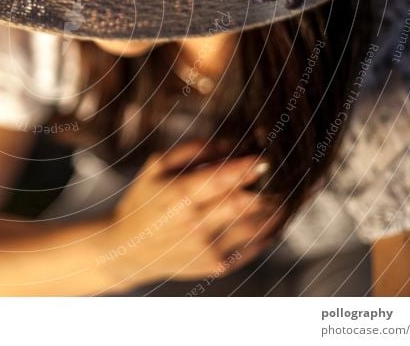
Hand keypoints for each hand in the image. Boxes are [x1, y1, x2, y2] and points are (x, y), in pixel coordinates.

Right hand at [98, 140, 282, 287]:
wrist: (126, 250)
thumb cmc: (143, 201)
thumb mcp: (155, 166)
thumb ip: (192, 149)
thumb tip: (230, 143)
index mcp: (180, 195)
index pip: (225, 178)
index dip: (250, 166)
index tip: (265, 157)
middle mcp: (196, 224)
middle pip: (248, 203)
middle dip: (269, 187)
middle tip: (282, 174)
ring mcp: (208, 248)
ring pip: (258, 226)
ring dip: (275, 208)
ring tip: (284, 192)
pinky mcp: (217, 266)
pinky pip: (255, 247)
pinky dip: (270, 230)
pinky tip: (273, 215)